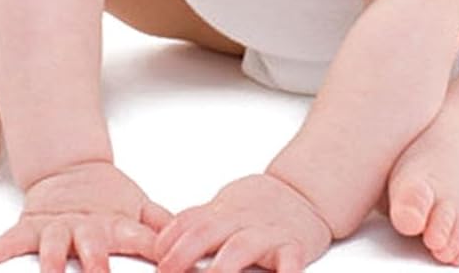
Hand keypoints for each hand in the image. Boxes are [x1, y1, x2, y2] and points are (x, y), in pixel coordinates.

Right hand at [0, 159, 173, 271]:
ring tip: (50, 272)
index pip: (133, 237)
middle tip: (97, 272)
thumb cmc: (110, 198)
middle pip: (88, 243)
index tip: (153, 266)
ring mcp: (54, 227)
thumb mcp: (140, 207)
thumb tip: (191, 240)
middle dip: (93, 260)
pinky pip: (9, 240)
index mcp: (113, 224)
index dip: (145, 249)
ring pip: (51, 243)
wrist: (71, 169)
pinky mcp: (30, 227)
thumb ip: (162, 224)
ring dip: (51, 260)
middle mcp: (82, 227)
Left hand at [152, 172, 334, 272]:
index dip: (169, 238)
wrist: (302, 193)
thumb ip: (198, 222)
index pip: (189, 221)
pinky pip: (290, 264)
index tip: (156, 255)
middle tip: (167, 270)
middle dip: (184, 252)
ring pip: (241, 247)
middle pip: (207, 231)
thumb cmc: (257, 206)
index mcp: (222, 212)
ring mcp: (268, 234)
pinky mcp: (295, 248)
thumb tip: (161, 238)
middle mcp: (241, 220)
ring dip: (223, 266)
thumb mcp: (224, 209)